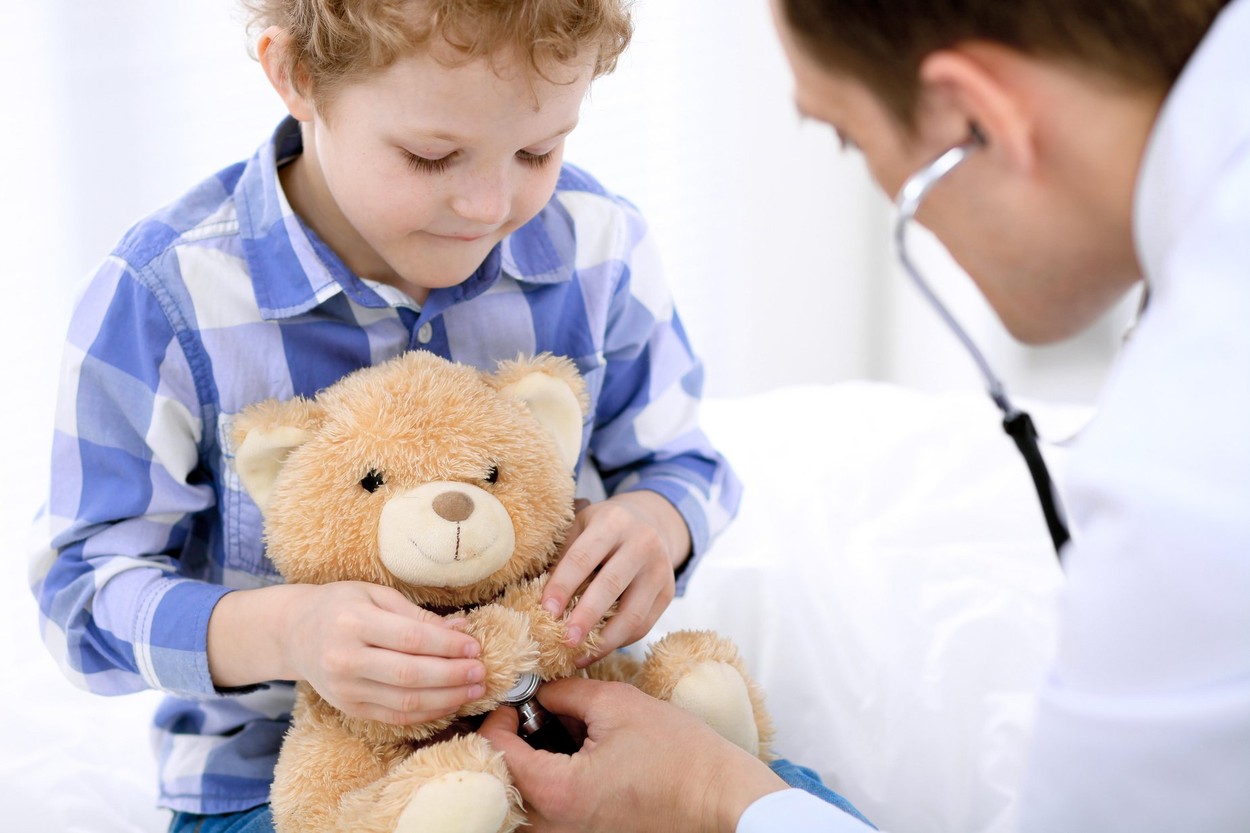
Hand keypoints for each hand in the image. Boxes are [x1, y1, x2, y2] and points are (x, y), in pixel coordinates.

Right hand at [208, 581, 485, 724]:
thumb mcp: (375, 595)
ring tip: (473, 689)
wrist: (294, 632)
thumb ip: (417, 614)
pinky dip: (427, 713)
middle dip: (453, 676)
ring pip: (405, 702)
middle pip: (410, 675)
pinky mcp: (349, 707)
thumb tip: (463, 629)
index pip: (411, 639)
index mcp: (353, 622)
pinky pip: (394, 716)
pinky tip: (449, 703)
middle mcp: (345, 658)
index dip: (448, 647)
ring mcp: (345, 688)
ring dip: (446, 698)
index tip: (474, 647)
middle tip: (481, 672)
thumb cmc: (339, 605)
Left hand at [479, 677, 785, 832]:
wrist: (720, 796)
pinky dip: (548, 783)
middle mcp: (555, 825)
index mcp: (557, 791)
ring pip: (522, 801)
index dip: (498, 718)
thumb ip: (565, 694)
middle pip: (504, 782)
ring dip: (527, 765)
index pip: (497, 753)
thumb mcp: (615, 704)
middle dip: (509, 743)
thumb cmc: (677, 752)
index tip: (515, 699)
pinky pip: (548, 813)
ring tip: (553, 733)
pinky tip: (574, 756)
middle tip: (529, 714)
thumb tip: (538, 692)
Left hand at [541, 491, 689, 664]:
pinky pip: (644, 625)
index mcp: (613, 522)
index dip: (562, 585)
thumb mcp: (582, 526)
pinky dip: (619, 641)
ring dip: (604, 640)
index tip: (545, 611)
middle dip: (586, 617)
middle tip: (565, 641)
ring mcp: (660, 570)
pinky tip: (597, 650)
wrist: (652, 522)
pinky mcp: (668, 593)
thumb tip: (533, 597)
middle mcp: (643, 542)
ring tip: (579, 656)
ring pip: (633, 613)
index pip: (583, 557)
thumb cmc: (605, 528)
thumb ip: (563, 555)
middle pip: (611, 585)